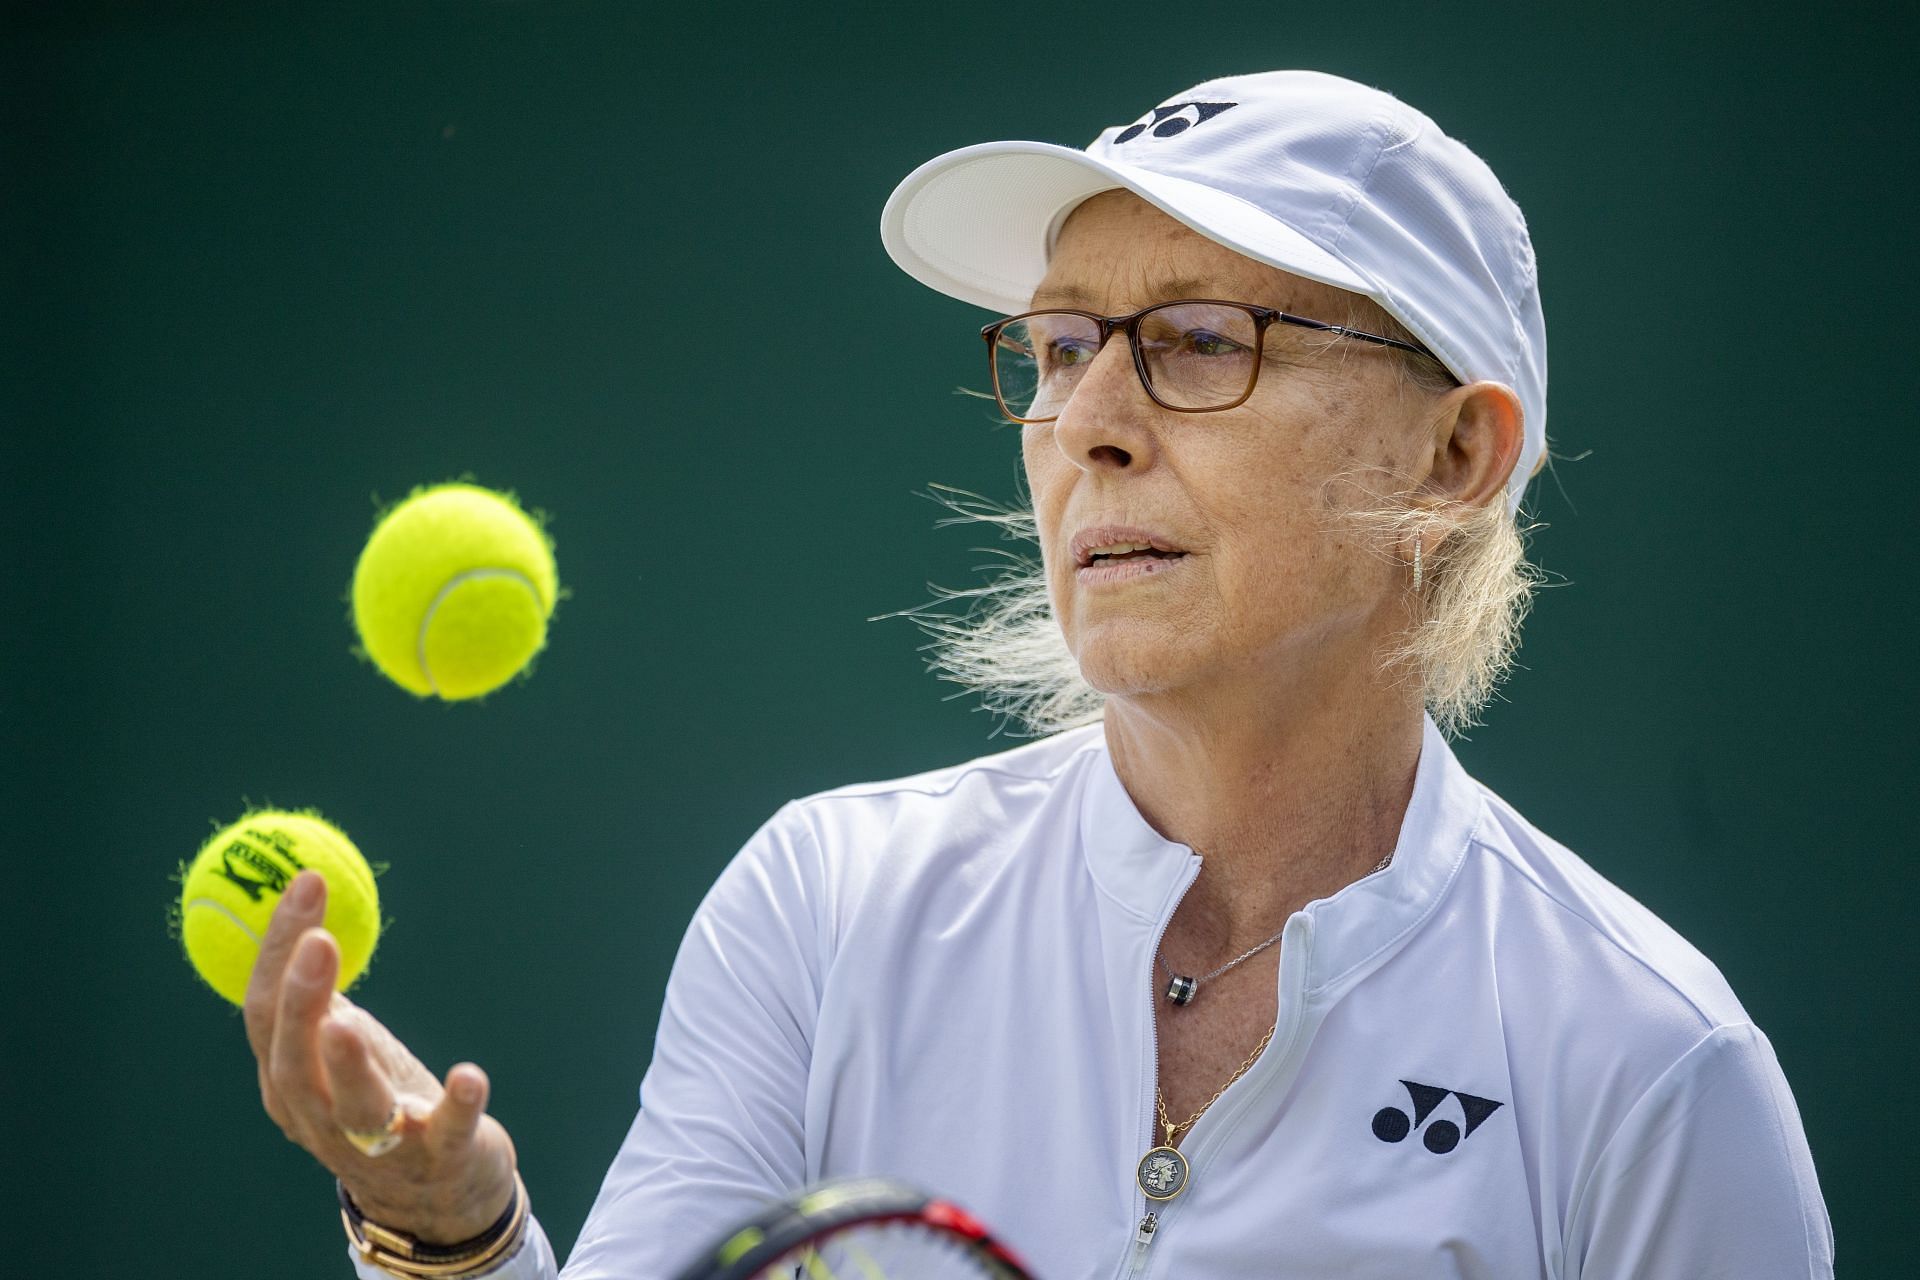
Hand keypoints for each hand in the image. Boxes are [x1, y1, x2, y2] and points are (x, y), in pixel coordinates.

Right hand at [244, 869, 518, 1243]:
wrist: (436, 1194)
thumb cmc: (383, 1101)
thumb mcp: (341, 1046)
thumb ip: (319, 993)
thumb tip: (305, 902)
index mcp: (290, 1082)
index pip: (264, 1013)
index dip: (278, 948)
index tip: (307, 883)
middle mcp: (322, 1118)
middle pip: (296, 1061)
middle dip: (302, 1001)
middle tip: (320, 942)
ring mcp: (378, 1146)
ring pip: (352, 1108)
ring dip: (348, 1064)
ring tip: (346, 1019)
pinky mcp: (439, 1157)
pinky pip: (446, 1132)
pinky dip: (457, 1104)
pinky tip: (469, 1073)